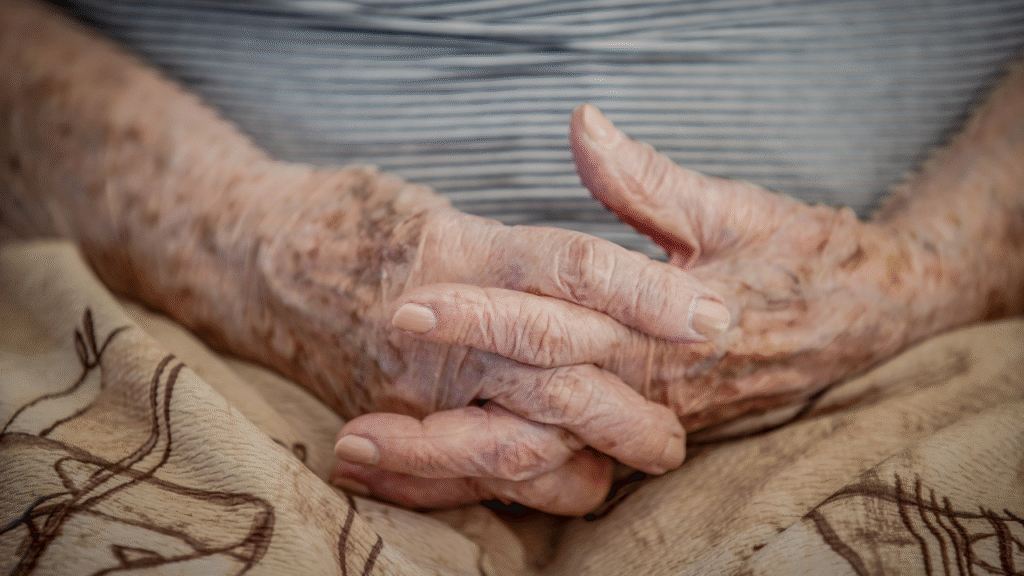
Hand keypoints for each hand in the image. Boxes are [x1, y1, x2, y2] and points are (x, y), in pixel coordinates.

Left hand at [335, 104, 966, 510]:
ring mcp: (638, 428)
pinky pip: (551, 478)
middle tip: (350, 429)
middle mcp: (644, 397)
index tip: (408, 308)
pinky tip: (424, 479)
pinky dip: (484, 483)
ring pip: (531, 470)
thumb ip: (649, 182)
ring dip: (447, 475)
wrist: (867, 320)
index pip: (555, 335)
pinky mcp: (633, 440)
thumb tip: (582, 126)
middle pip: (527, 429)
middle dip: (436, 432)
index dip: (479, 320)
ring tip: (366, 467)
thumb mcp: (733, 211)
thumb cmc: (802, 260)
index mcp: (661, 338)